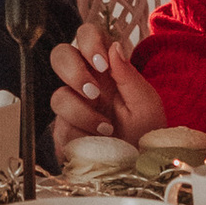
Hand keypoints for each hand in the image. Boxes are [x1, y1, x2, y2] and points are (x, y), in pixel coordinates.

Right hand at [49, 18, 162, 154]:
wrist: (140, 168)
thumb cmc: (146, 132)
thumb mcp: (146, 103)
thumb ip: (128, 75)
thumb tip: (114, 46)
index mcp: (106, 68)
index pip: (87, 36)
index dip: (88, 42)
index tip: (102, 63)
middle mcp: (85, 83)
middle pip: (60, 56)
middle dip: (73, 71)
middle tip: (94, 92)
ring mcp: (72, 107)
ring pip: (58, 96)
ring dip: (82, 111)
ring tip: (106, 127)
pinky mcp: (64, 132)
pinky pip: (61, 126)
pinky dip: (81, 134)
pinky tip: (99, 140)